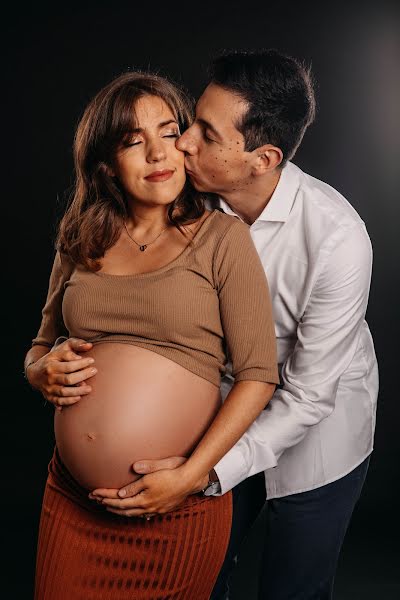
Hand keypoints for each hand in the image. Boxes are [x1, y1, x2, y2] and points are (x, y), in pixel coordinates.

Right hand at [27, 337, 96, 409]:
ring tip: (89, 388)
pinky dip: (69, 401)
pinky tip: (79, 398)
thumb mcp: (62, 348)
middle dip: (83, 376)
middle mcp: (49, 377)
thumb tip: (89, 346)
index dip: (82, 363)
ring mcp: (49, 388)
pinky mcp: (49, 397)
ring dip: (78, 391)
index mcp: (51, 364)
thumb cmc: (53, 358)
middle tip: (94, 371)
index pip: (69, 365)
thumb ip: (76, 344)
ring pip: (64, 392)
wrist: (35, 374)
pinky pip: (59, 401)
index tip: (92, 360)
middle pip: (68, 379)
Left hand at [90, 463, 208, 516]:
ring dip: (118, 510)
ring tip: (108, 507)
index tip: (94, 493)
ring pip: (133, 513)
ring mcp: (156, 508)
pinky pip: (143, 514)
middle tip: (95, 501)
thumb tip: (123, 488)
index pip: (120, 498)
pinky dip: (132, 513)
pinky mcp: (162, 508)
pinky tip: (131, 512)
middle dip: (108, 503)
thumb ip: (142, 474)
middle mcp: (148, 505)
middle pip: (124, 508)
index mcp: (145, 496)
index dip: (106, 495)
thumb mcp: (158, 468)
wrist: (193, 479)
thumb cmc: (176, 469)